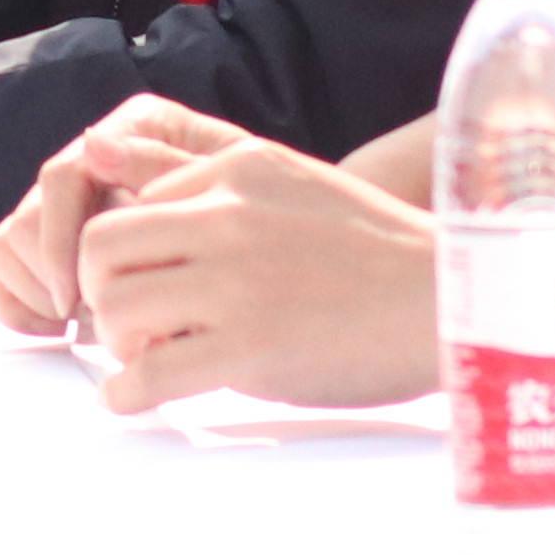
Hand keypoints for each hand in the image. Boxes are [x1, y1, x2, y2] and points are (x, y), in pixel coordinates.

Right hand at [0, 96, 258, 336]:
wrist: (297, 258)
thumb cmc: (271, 225)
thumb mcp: (235, 193)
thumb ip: (169, 170)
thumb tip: (94, 142)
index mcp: (140, 130)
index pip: (64, 176)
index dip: (61, 242)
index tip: (79, 299)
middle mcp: (99, 158)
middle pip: (31, 215)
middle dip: (54, 277)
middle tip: (95, 322)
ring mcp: (73, 201)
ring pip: (10, 242)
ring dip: (42, 292)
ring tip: (92, 323)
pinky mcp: (55, 242)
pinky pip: (2, 265)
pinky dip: (19, 303)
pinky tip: (61, 327)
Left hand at [77, 134, 443, 414]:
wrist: (456, 305)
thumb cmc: (378, 252)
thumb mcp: (292, 184)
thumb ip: (210, 179)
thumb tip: (99, 156)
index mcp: (240, 168)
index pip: (136, 198)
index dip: (131, 248)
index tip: (147, 282)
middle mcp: (229, 216)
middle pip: (101, 245)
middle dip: (99, 288)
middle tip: (129, 321)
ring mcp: (238, 283)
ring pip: (115, 307)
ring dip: (117, 340)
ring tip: (147, 357)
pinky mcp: (251, 349)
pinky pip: (148, 373)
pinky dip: (125, 393)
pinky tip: (134, 397)